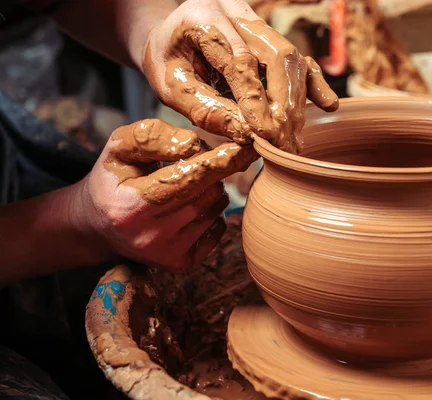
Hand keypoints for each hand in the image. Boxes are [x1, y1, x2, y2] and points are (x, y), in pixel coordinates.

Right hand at [79, 119, 257, 272]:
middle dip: (213, 172)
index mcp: (131, 204)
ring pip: (215, 211)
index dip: (218, 160)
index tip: (243, 147)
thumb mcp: (120, 147)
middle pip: (207, 194)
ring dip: (213, 191)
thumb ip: (153, 137)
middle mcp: (149, 235)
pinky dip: (213, 214)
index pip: (187, 178)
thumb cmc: (113, 178)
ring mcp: (166, 254)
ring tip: (189, 185)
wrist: (97, 225)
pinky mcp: (180, 265)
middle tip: (202, 164)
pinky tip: (191, 207)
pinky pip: (217, 231)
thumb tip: (194, 145)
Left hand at [142, 0, 338, 153]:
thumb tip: (245, 135)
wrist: (169, 37)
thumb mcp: (171, 87)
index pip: (241, 59)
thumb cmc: (166, 61)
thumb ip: (205, 108)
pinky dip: (313, 84)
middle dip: (285, 103)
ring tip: (293, 140)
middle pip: (278, 55)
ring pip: (292, 59)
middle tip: (283, 141)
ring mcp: (258, 22)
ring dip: (296, 103)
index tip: (263, 134)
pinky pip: (298, 58)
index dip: (255, 99)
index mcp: (205, 14)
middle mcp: (238, 12)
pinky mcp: (270, 38)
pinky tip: (326, 106)